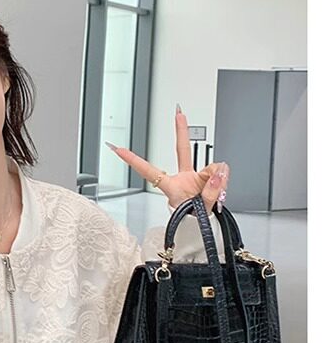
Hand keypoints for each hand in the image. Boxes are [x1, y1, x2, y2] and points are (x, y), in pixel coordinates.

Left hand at [106, 106, 229, 214]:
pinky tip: (221, 186)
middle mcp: (183, 179)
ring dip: (216, 178)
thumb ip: (210, 190)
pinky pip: (219, 171)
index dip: (133, 160)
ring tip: (216, 193)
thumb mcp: (200, 210)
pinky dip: (223, 178)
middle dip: (181, 131)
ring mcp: (196, 178)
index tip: (118, 149)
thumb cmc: (195, 223)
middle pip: (182, 151)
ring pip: (211, 167)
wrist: (205, 230)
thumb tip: (219, 171)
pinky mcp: (208, 179)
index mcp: (172, 187)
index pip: (149, 170)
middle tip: (178, 112)